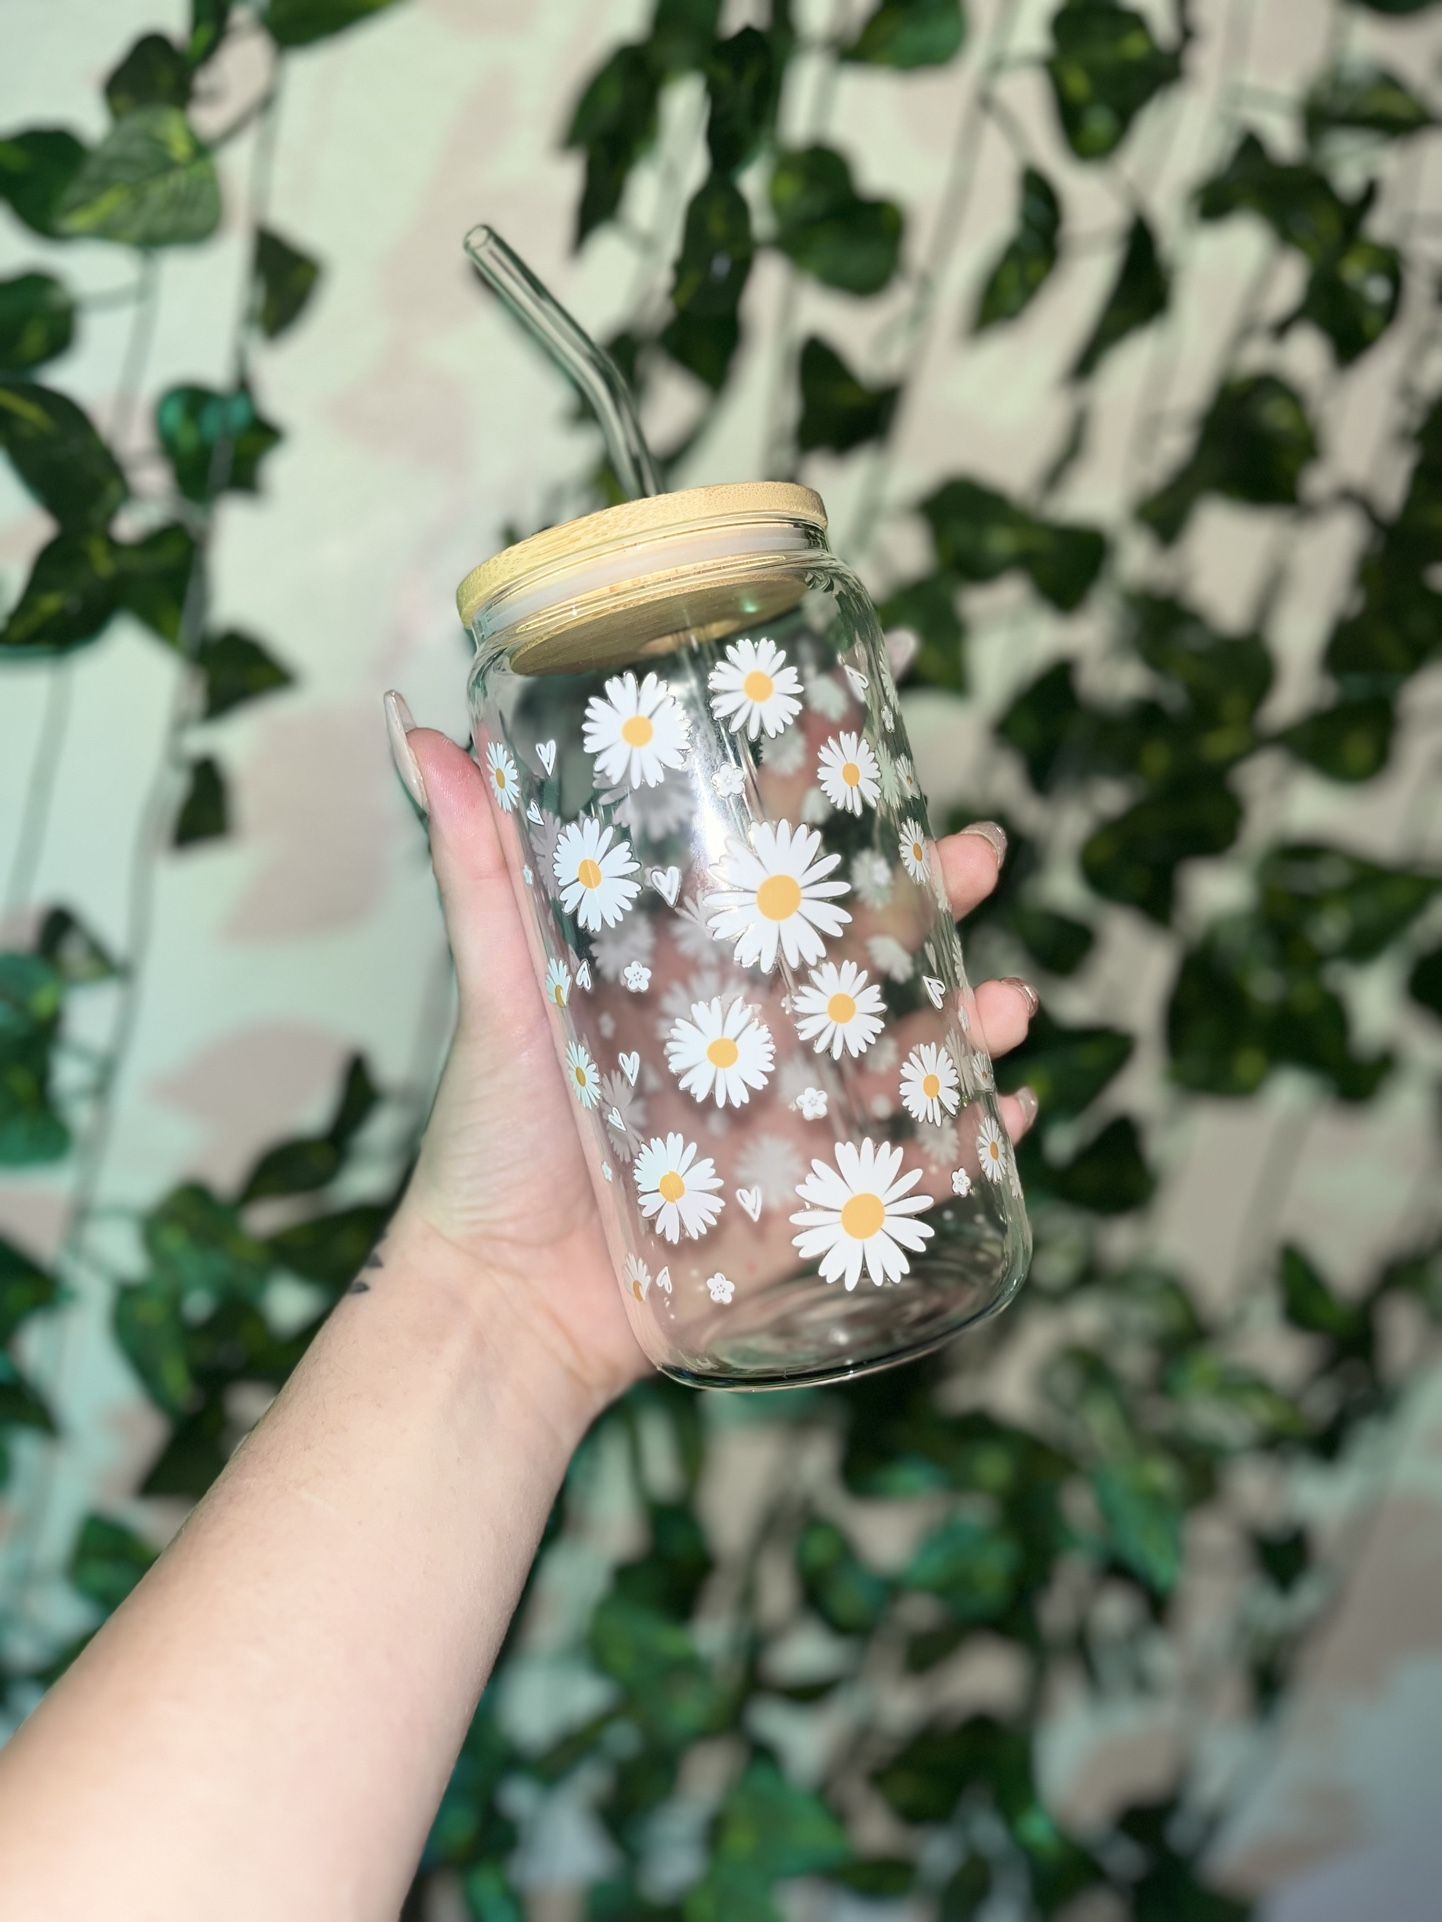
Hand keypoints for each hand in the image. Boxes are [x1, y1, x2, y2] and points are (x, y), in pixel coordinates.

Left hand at [383, 690, 1038, 1415]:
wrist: (504, 1306)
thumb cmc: (490, 1147)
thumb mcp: (496, 997)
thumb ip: (477, 876)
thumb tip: (427, 733)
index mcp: (686, 977)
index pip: (773, 878)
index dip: (832, 817)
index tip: (878, 753)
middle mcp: (751, 1037)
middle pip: (863, 953)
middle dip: (935, 900)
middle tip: (978, 857)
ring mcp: (790, 1121)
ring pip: (907, 1052)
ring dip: (972, 1020)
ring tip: (1009, 1006)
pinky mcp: (811, 1206)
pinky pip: (914, 1170)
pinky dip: (976, 1143)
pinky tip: (1011, 1112)